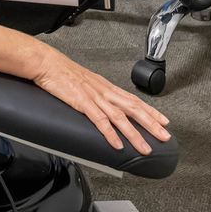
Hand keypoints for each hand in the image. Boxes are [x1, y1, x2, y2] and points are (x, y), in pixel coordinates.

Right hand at [31, 47, 171, 153]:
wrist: (46, 63)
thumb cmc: (62, 72)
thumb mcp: (85, 83)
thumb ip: (96, 95)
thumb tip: (104, 108)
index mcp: (106, 87)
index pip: (134, 100)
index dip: (151, 111)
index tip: (164, 121)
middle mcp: (104, 91)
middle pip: (133, 109)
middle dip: (151, 124)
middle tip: (165, 136)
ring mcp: (94, 97)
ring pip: (120, 118)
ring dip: (135, 134)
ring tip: (145, 148)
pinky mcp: (81, 102)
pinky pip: (99, 120)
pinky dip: (110, 133)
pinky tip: (117, 144)